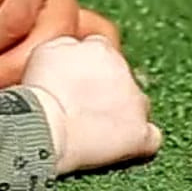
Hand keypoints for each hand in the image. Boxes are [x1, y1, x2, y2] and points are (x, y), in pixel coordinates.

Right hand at [26, 35, 159, 173]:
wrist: (47, 126)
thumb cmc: (40, 90)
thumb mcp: (45, 51)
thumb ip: (66, 45)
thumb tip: (73, 50)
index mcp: (100, 48)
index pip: (101, 52)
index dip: (88, 68)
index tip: (75, 82)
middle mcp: (124, 70)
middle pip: (121, 77)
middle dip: (106, 90)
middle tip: (81, 107)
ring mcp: (136, 103)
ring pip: (137, 104)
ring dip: (124, 113)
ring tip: (98, 129)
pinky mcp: (141, 135)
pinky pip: (151, 137)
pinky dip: (140, 141)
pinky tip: (123, 146)